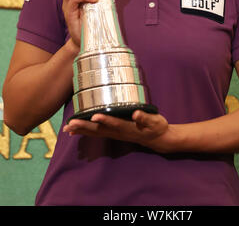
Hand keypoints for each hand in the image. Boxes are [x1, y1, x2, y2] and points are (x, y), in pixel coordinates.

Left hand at [63, 111, 177, 153]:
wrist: (157, 139)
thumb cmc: (157, 127)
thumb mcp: (155, 122)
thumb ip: (145, 118)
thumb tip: (136, 113)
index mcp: (129, 127)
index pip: (115, 123)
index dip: (105, 120)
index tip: (94, 116)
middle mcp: (119, 132)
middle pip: (100, 130)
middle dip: (85, 126)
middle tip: (70, 124)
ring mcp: (115, 133)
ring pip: (96, 132)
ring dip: (81, 130)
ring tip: (67, 128)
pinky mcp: (114, 132)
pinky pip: (97, 133)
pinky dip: (85, 132)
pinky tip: (75, 131)